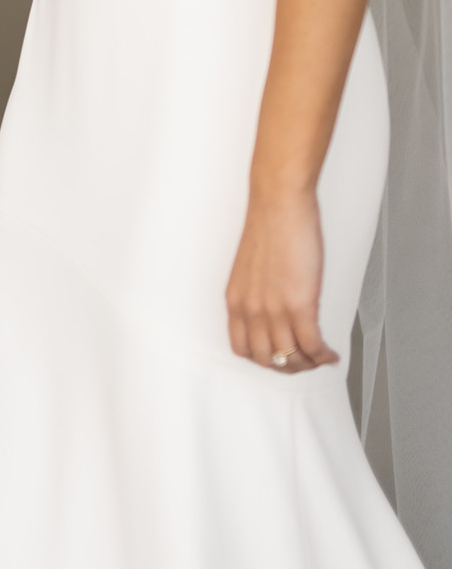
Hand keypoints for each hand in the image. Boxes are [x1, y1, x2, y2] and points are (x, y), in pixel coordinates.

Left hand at [225, 186, 337, 372]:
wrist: (279, 201)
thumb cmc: (269, 227)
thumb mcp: (252, 269)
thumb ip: (258, 295)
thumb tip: (275, 316)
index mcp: (236, 300)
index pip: (242, 349)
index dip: (263, 360)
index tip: (280, 358)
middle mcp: (251, 309)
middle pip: (267, 360)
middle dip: (289, 367)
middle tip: (306, 361)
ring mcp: (274, 308)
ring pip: (291, 358)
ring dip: (309, 364)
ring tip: (321, 357)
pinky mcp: (299, 304)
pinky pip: (313, 347)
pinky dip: (324, 356)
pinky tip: (331, 354)